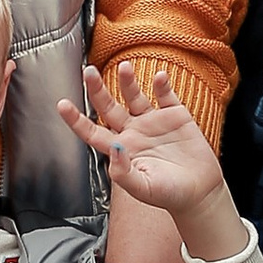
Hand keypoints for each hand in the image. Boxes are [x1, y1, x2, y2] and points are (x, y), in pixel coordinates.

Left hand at [59, 62, 233, 250]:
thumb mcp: (143, 188)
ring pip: (134, 96)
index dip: (76, 120)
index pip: (92, 132)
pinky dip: (162, 85)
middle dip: (98, 89)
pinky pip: (166, 96)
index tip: (62, 105)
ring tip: (124, 67)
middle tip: (89, 72)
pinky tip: (159, 77)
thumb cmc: (169, 195)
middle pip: (109, 107)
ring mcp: (153, 122)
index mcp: (121, 149)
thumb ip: (123, 172)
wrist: (200, 192)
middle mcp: (134, 132)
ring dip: (128, 81)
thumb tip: (114, 149)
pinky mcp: (176, 116)